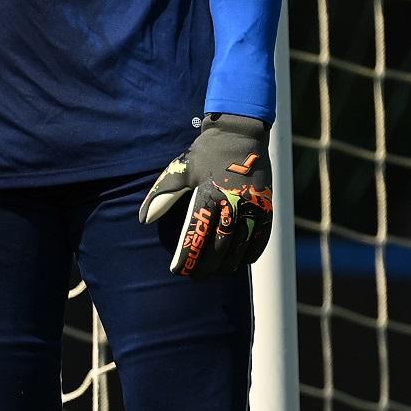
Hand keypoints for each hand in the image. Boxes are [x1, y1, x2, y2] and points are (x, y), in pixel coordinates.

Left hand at [138, 113, 271, 278]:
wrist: (240, 133)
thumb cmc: (205, 153)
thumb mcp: (179, 170)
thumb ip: (162, 196)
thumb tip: (144, 219)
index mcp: (208, 194)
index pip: (195, 234)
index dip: (187, 256)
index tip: (178, 270)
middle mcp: (232, 203)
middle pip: (219, 246)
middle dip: (206, 265)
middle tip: (195, 277)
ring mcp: (252, 206)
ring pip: (241, 245)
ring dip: (228, 264)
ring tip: (216, 273)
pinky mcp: (266, 205)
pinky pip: (261, 236)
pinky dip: (251, 252)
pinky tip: (241, 262)